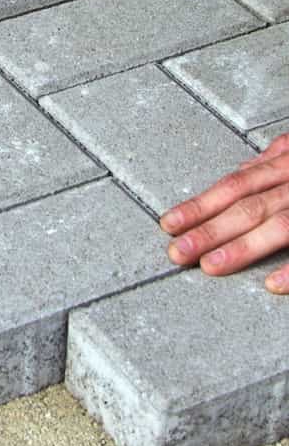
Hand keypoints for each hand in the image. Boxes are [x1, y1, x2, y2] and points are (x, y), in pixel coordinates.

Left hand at [161, 133, 288, 293]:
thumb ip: (276, 160)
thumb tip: (242, 170)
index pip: (236, 185)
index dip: (201, 204)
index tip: (168, 224)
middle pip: (249, 206)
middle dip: (208, 230)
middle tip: (175, 253)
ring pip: (281, 224)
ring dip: (242, 247)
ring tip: (210, 267)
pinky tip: (272, 286)